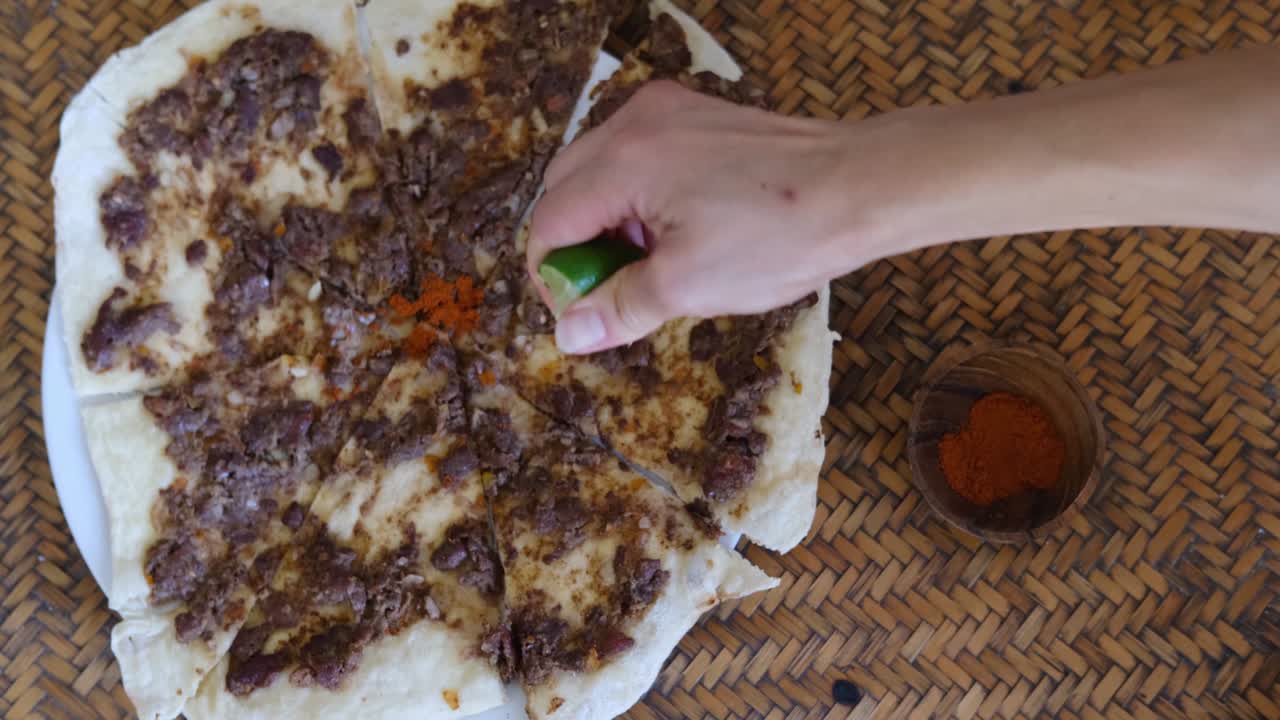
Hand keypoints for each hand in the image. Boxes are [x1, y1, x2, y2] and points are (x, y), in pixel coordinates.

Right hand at [527, 81, 886, 353]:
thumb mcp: (689, 285)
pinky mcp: (696, 114)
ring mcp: (667, 111)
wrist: (861, 186)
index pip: (550, 221)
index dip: (552, 276)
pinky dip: (638, 196)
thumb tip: (568, 335)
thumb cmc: (780, 235)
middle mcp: (635, 121)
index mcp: (624, 160)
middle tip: (610, 292)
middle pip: (565, 188)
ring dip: (607, 221)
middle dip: (577, 245)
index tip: (578, 313)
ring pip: (599, 170)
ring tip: (649, 265)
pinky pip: (638, 155)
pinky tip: (674, 232)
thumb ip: (618, 307)